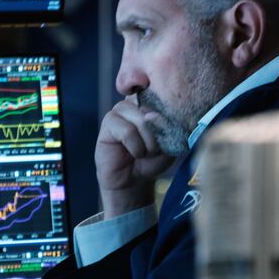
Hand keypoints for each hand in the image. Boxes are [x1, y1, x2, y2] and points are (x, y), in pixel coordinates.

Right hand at [95, 98, 174, 218]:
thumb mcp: (169, 146)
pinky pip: (128, 132)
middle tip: (154, 151)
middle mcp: (135, 102)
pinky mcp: (108, 123)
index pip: (164, 98)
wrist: (132, 180)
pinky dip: (136, 148)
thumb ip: (167, 129)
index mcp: (152, 103)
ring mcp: (120, 110)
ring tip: (144, 153)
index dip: (170, 118)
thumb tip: (151, 115)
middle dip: (159, 137)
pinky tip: (133, 154)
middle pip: (155, 111)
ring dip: (148, 144)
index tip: (170, 135)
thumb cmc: (151, 160)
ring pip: (142, 121)